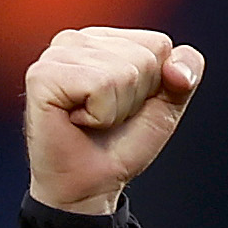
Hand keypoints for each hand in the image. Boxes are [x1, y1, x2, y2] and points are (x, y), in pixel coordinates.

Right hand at [26, 27, 200, 214]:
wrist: (88, 188)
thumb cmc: (118, 146)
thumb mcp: (163, 109)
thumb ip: (184, 77)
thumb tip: (178, 69)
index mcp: (105, 40)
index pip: (158, 45)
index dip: (154, 87)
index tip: (126, 107)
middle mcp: (78, 39)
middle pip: (144, 58)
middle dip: (135, 100)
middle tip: (106, 119)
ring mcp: (57, 53)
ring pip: (123, 72)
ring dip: (115, 110)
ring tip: (91, 121)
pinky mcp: (43, 74)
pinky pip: (99, 85)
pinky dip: (99, 115)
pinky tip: (77, 121)